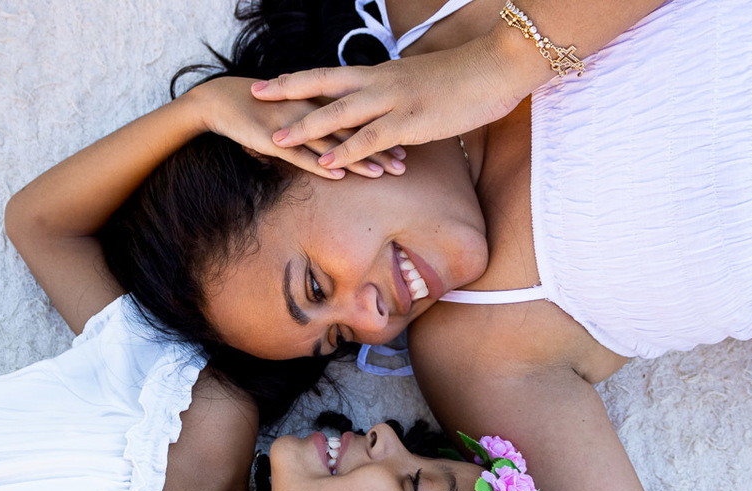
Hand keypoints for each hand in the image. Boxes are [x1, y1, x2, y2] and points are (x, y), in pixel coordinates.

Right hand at [189, 77, 405, 179]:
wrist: (219, 100)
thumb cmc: (260, 106)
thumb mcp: (295, 108)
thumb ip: (319, 117)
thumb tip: (343, 133)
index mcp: (317, 99)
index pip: (357, 114)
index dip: (382, 128)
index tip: (408, 142)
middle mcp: (309, 109)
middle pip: (351, 129)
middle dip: (378, 146)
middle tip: (404, 163)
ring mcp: (291, 124)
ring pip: (330, 144)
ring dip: (357, 159)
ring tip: (382, 173)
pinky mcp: (271, 139)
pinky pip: (299, 155)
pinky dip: (319, 164)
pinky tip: (337, 176)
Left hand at [250, 34, 522, 169]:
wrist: (497, 67)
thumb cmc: (467, 78)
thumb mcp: (425, 86)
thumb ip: (402, 99)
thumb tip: (393, 116)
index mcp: (383, 73)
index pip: (333, 74)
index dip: (301, 78)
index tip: (272, 81)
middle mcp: (381, 82)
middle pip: (324, 83)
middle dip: (287, 90)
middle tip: (254, 94)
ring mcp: (393, 101)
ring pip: (339, 112)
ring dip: (305, 126)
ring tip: (274, 137)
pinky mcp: (409, 121)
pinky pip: (368, 139)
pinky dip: (343, 151)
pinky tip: (323, 163)